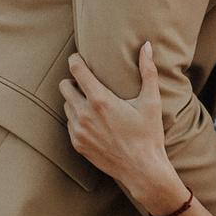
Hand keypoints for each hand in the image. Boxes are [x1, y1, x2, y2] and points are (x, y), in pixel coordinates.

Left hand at [61, 45, 182, 210]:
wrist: (142, 170)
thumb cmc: (149, 135)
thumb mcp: (151, 102)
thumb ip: (148, 71)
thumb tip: (147, 46)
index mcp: (101, 100)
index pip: (76, 70)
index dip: (75, 60)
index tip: (78, 56)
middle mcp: (84, 114)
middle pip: (64, 86)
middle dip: (72, 80)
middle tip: (85, 81)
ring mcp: (78, 131)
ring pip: (66, 105)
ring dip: (74, 100)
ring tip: (90, 100)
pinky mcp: (77, 144)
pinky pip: (69, 123)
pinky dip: (76, 118)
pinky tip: (92, 119)